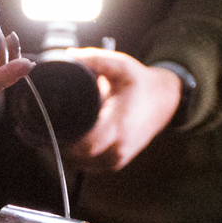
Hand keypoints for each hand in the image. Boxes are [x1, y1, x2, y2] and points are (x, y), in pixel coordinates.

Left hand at [63, 49, 181, 171]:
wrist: (164, 102)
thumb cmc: (140, 83)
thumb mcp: (121, 66)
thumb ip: (95, 60)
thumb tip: (69, 56)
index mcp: (119, 126)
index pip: (86, 145)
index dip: (67, 136)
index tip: (57, 122)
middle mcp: (118, 148)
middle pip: (78, 157)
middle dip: (65, 140)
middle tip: (59, 121)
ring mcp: (117, 160)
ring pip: (80, 163)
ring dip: (72, 148)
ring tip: (76, 125)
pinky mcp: (115, 164)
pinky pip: (88, 165)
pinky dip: (80, 154)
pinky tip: (82, 135)